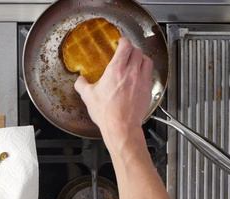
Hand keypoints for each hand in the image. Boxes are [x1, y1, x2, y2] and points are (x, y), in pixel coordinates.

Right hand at [74, 38, 153, 152]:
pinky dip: (145, 70)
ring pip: (147, 60)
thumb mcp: (88, 97)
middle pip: (137, 51)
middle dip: (131, 48)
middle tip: (126, 51)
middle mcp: (131, 72)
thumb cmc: (107, 113)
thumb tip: (79, 80)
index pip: (125, 46)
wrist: (121, 127)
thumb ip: (82, 85)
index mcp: (116, 70)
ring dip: (141, 57)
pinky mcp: (147, 90)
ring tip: (136, 60)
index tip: (120, 42)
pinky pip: (149, 74)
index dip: (123, 41)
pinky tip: (139, 75)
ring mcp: (142, 80)